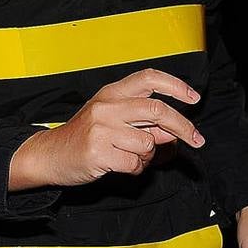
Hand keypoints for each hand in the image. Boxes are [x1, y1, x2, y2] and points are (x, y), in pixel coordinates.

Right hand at [8, 68, 203, 189]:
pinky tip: (123, 166)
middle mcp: (107, 106)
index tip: (194, 98)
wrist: (49, 155)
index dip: (176, 86)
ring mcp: (102, 129)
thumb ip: (142, 121)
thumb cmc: (85, 136)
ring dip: (150, 156)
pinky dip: (136, 169)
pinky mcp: (98, 152)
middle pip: (158, 110)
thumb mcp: (111, 119)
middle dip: (184, 126)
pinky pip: (135, 163)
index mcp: (112, 92)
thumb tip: (175, 131)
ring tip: (133, 157)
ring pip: (148, 142)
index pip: (149, 78)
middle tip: (197, 140)